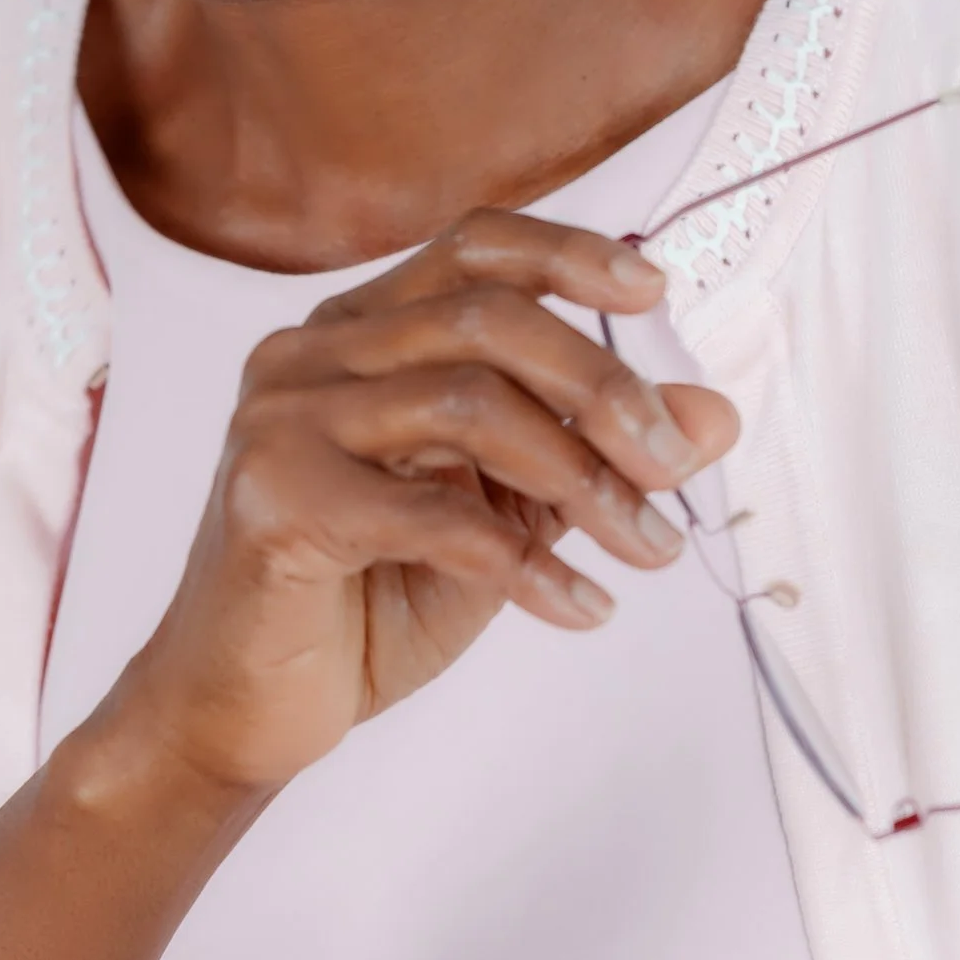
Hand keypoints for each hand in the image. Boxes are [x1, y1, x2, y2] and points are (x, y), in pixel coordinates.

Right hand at [117, 207, 738, 793]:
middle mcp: (309, 354)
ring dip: (585, 481)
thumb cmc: (365, 602)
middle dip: (604, 389)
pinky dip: (530, 566)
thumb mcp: (505, 517)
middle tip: (676, 468)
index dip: (569, 254)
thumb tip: (715, 414)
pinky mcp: (275, 502)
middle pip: (486, 319)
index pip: (472, 248)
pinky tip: (580, 610)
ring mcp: (281, 421)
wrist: (244, 711)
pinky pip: (437, 515)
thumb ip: (591, 456)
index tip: (657, 295)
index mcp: (358, 333)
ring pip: (470, 404)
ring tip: (648, 548)